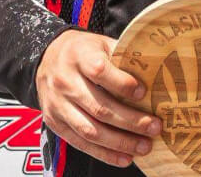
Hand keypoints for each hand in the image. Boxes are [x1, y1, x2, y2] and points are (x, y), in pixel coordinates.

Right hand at [35, 30, 161, 167]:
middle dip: (130, 121)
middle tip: (154, 127)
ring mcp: (58, 105)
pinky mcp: (55, 122)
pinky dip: (104, 153)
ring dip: (120, 142)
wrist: (46, 57)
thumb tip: (152, 72)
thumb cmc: (81, 50)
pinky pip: (80, 143)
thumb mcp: (100, 43)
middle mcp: (65, 81)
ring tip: (144, 146)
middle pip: (99, 107)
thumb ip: (121, 56)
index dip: (122, 84)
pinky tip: (124, 157)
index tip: (143, 93)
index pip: (100, 71)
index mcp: (79, 56)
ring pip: (91, 129)